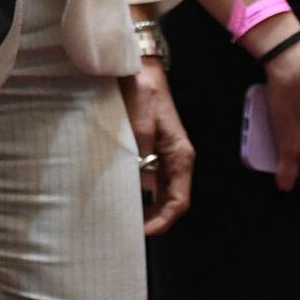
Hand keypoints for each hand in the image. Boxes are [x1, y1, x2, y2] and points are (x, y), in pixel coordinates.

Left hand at [122, 60, 192, 234]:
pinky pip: (145, 178)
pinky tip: (118, 195)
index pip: (179, 200)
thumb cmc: (143, 91)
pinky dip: (135, 190)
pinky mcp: (148, 148)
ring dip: (143, 207)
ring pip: (157, 192)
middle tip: (127, 232)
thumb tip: (135, 187)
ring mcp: (162, 155)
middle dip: (152, 219)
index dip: (164, 221)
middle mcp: (174, 160)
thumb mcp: (139, 125)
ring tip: (121, 218)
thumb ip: (138, 156)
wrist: (136, 66)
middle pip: (169, 201)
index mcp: (180, 156)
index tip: (144, 232)